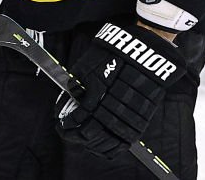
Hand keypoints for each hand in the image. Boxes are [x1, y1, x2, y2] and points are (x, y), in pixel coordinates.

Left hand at [55, 22, 185, 158]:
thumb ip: (76, 86)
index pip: (77, 120)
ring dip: (90, 144)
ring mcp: (127, 118)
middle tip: (67, 133)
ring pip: (105, 143)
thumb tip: (66, 100)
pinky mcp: (139, 122)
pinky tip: (101, 147)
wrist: (143, 54)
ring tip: (82, 140)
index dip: (66, 125)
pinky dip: (110, 149)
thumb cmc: (114, 55)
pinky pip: (122, 144)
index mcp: (97, 96)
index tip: (61, 124)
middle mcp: (111, 109)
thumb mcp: (87, 66)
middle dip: (74, 136)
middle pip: (89, 135)